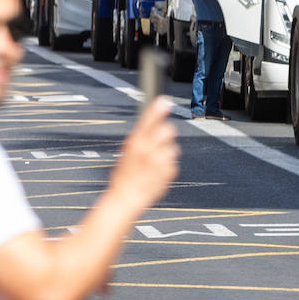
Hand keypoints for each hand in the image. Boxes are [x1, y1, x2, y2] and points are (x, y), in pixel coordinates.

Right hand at [108, 96, 178, 211]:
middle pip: (168, 129)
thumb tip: (153, 121)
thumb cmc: (124, 175)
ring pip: (173, 147)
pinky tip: (157, 173)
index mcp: (134, 143)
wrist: (126, 199)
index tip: (165, 100)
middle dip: (166, 132)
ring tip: (154, 164)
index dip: (158, 109)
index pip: (148, 120)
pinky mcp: (169, 170)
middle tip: (159, 141)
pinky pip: (173, 161)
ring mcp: (160, 160)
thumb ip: (140, 137)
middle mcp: (148, 149)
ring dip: (166, 152)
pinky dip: (167, 166)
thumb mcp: (126, 152)